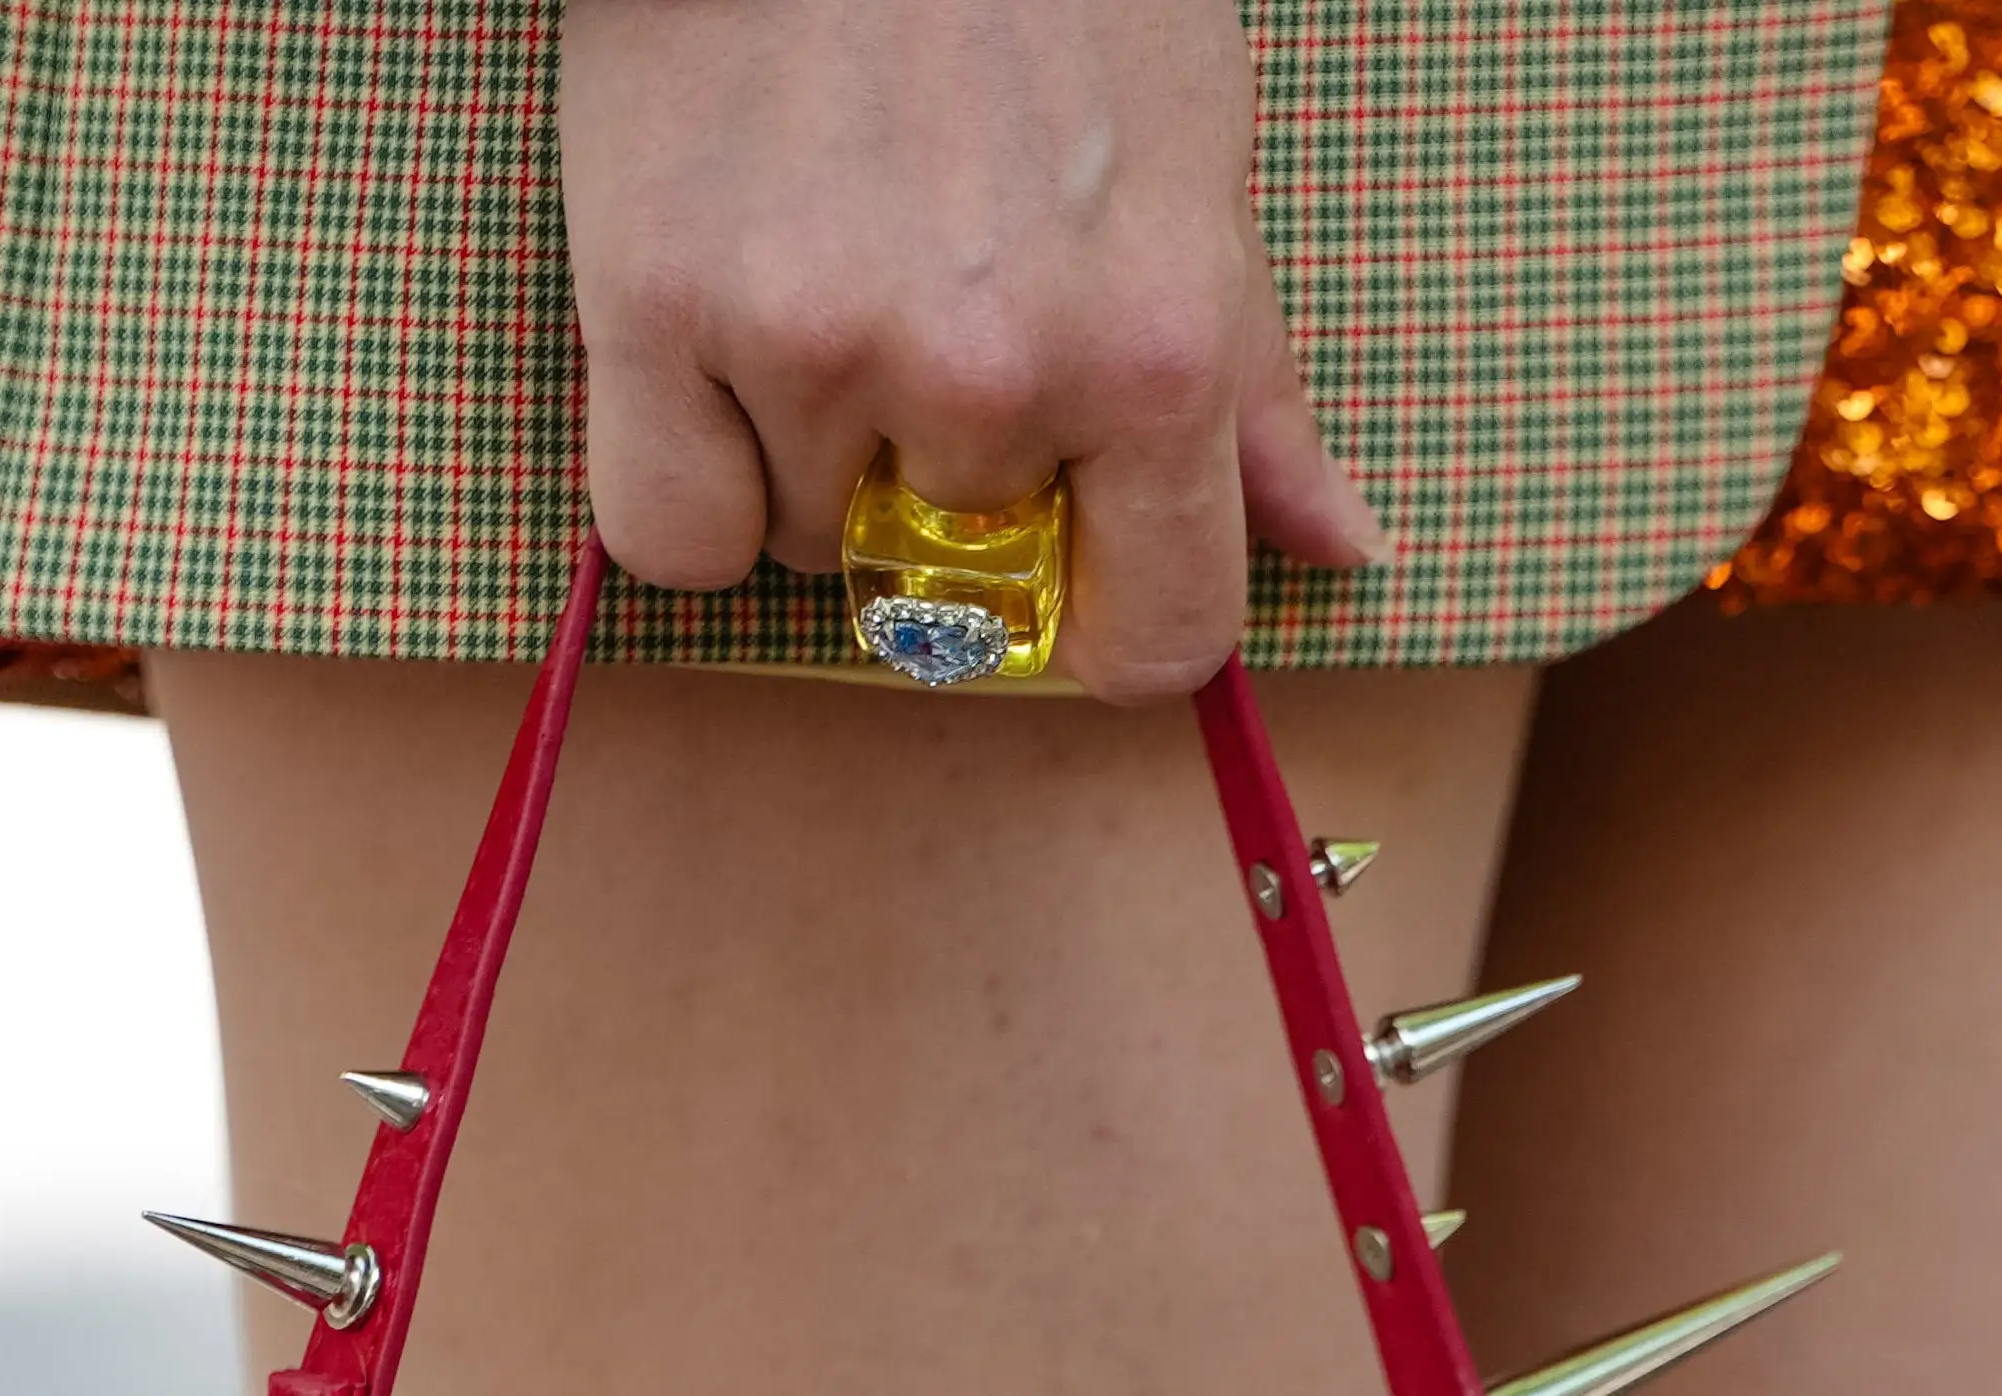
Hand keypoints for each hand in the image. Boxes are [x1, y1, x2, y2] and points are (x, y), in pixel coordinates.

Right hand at [559, 0, 1390, 699]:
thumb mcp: (1192, 156)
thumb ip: (1250, 379)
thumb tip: (1342, 548)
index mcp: (1157, 346)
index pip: (1159, 633)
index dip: (1107, 619)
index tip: (1065, 571)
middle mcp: (992, 368)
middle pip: (952, 580)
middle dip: (932, 482)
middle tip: (916, 304)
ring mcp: (817, 343)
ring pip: (803, 544)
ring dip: (802, 453)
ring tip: (812, 262)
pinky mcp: (658, 306)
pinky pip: (665, 531)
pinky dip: (681, 471)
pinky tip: (710, 338)